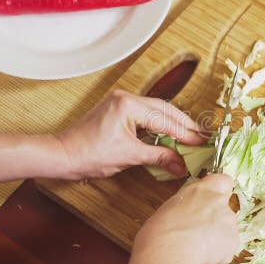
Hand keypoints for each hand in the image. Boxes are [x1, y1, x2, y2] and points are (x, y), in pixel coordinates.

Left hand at [57, 89, 203, 178]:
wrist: (62, 155)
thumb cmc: (89, 155)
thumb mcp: (129, 157)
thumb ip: (159, 157)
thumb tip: (181, 165)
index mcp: (129, 106)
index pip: (165, 120)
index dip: (186, 133)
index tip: (202, 142)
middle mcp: (126, 98)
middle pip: (164, 109)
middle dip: (184, 124)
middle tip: (202, 137)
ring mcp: (121, 101)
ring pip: (156, 109)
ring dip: (173, 123)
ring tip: (191, 135)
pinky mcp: (117, 109)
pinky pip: (145, 113)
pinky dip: (160, 123)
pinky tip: (170, 133)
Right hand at [134, 174, 239, 263]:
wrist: (169, 253)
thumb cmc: (159, 233)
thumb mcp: (169, 209)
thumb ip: (186, 206)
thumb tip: (188, 215)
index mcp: (202, 190)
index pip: (222, 181)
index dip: (219, 192)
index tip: (210, 201)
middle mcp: (219, 202)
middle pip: (223, 210)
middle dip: (215, 223)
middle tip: (197, 235)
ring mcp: (229, 222)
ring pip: (226, 231)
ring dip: (216, 241)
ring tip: (195, 252)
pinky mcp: (233, 241)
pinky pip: (226, 250)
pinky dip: (217, 257)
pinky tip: (200, 262)